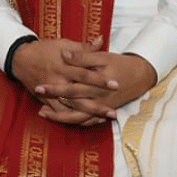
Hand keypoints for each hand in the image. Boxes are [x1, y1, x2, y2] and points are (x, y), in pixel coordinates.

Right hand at [11, 38, 119, 124]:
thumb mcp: (63, 44)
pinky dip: (74, 118)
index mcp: (63, 65)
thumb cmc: (44, 50)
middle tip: (114, 110)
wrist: (21, 59)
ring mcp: (52, 92)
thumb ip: (84, 47)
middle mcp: (57, 80)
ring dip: (89, 114)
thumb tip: (102, 40)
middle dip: (97, 104)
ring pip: (72, 107)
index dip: (99, 80)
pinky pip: (61, 113)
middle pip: (79, 95)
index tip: (115, 84)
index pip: (84, 74)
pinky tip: (88, 120)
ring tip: (106, 117)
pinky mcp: (47, 100)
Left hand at [34, 50, 157, 123]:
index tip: (38, 86)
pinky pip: (87, 121)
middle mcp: (99, 97)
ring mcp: (102, 107)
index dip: (55, 88)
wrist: (140, 75)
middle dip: (53, 103)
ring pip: (78, 118)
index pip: (72, 87)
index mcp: (97, 83)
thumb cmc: (119, 63)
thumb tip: (64, 54)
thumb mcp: (102, 57)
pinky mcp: (104, 111)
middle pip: (72, 103)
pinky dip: (74, 122)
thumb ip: (83, 55)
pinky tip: (61, 119)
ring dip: (60, 117)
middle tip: (36, 100)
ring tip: (43, 113)